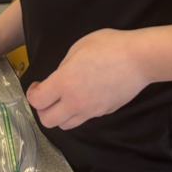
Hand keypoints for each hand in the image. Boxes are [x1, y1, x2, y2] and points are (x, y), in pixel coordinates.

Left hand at [26, 29, 148, 128]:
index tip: (37, 86)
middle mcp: (75, 102)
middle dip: (43, 110)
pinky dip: (79, 113)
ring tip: (65, 101)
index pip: (37, 101)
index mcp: (64, 83)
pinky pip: (85, 119)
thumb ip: (64, 66)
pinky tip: (85, 97)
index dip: (32, 94)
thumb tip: (61, 76)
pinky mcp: (104, 112)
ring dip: (60, 115)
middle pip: (48, 121)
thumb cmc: (110, 46)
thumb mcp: (78, 47)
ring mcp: (91, 110)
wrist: (140, 59)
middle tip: (48, 97)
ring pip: (66, 125)